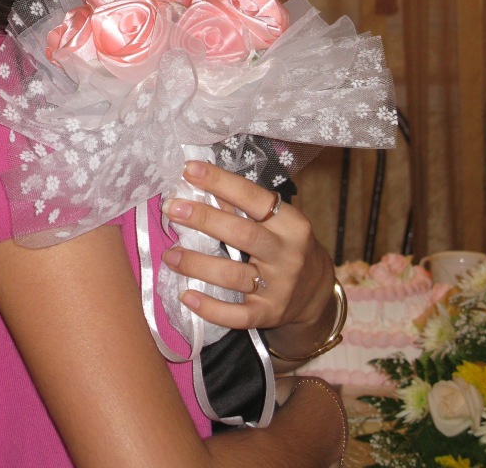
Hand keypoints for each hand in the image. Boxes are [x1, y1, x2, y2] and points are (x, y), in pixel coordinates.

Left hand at [160, 160, 334, 336]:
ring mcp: (279, 287)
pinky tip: (186, 296)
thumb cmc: (286, 246)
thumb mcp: (277, 222)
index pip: (254, 197)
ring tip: (169, 255)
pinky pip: (236, 315)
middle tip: (171, 209)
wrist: (316, 293)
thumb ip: (244, 206)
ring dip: (197, 264)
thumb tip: (202, 181)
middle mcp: (287, 254)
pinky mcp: (268, 315)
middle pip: (243, 234)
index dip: (220, 182)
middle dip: (204, 219)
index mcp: (291, 223)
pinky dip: (210, 307)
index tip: (189, 170)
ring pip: (234, 276)